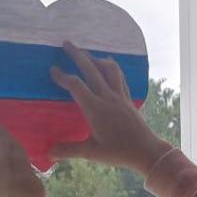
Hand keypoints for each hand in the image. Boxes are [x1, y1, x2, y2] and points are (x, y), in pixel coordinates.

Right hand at [49, 41, 172, 173]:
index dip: (63, 76)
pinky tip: (109, 65)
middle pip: (91, 69)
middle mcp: (108, 97)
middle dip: (78, 55)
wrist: (146, 151)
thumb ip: (69, 150)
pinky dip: (112, 68)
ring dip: (96, 59)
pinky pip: (120, 77)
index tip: (53, 69)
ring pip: (109, 69)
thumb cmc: (119, 153)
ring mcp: (120, 97)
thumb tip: (49, 152)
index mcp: (95, 109)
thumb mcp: (92, 153)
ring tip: (87, 54)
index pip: (76, 86)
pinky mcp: (129, 99)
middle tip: (67, 43)